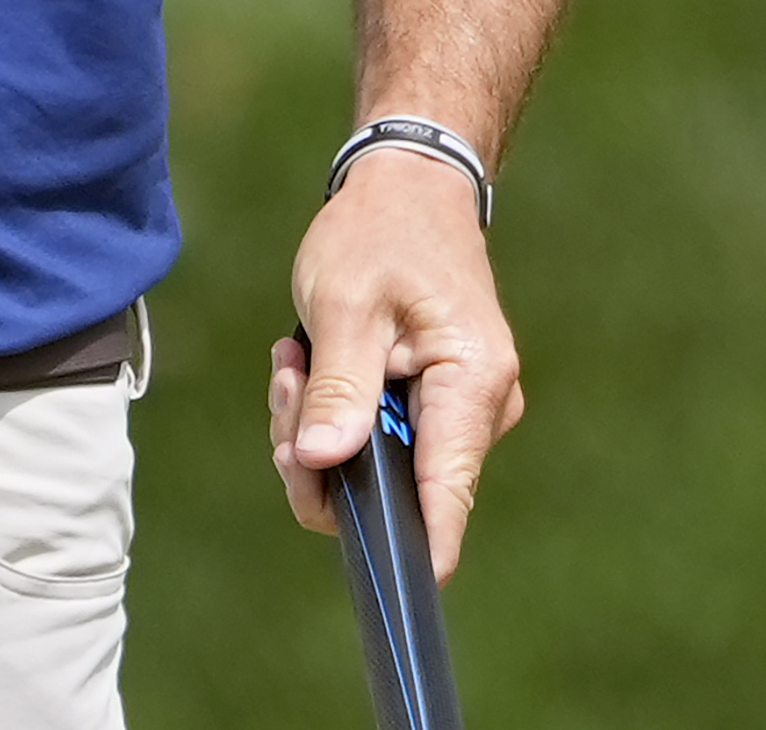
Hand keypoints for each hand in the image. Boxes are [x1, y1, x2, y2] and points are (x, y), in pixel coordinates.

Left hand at [270, 147, 522, 581]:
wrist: (409, 187)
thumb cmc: (381, 233)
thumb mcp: (344, 304)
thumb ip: (338, 389)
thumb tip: (323, 464)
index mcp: (471, 386)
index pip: (447, 501)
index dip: (408, 554)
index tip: (370, 578)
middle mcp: (479, 410)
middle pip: (397, 493)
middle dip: (321, 456)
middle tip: (286, 387)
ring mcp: (458, 411)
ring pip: (376, 470)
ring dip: (319, 428)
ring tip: (295, 360)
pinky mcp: (433, 405)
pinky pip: (376, 443)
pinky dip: (333, 414)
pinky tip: (309, 363)